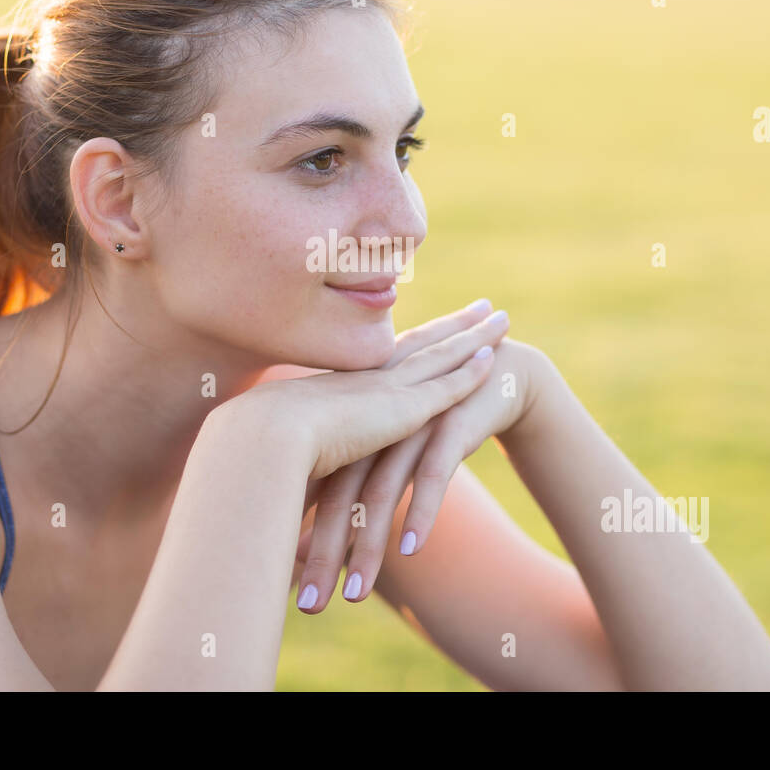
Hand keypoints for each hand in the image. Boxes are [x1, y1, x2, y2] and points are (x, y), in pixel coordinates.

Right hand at [233, 301, 510, 483]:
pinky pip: (447, 386)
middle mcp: (372, 378)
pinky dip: (471, 371)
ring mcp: (389, 390)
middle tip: (485, 306)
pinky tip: (494, 359)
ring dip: (475, 338)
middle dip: (455, 325)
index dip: (418, 338)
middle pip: (425, 343)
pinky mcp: (404, 411)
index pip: (392, 355)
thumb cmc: (266, 448)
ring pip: (444, 355)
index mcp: (347, 384)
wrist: (267, 439)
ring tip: (503, 319)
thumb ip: (310, 450)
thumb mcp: (294, 445)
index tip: (439, 324)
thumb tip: (304, 462)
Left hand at [295, 330, 551, 611]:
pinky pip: (431, 476)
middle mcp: (374, 429)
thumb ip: (355, 490)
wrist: (497, 373)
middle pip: (340, 499)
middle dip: (324, 555)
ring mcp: (410, 426)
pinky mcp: (449, 425)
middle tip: (310, 606)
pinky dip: (419, 513)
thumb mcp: (391, 452)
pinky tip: (410, 551)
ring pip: (381, 494)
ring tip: (353, 595)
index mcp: (353, 433)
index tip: (285, 585)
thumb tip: (309, 545)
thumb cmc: (433, 424)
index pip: (316, 493)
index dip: (302, 537)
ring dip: (367, 548)